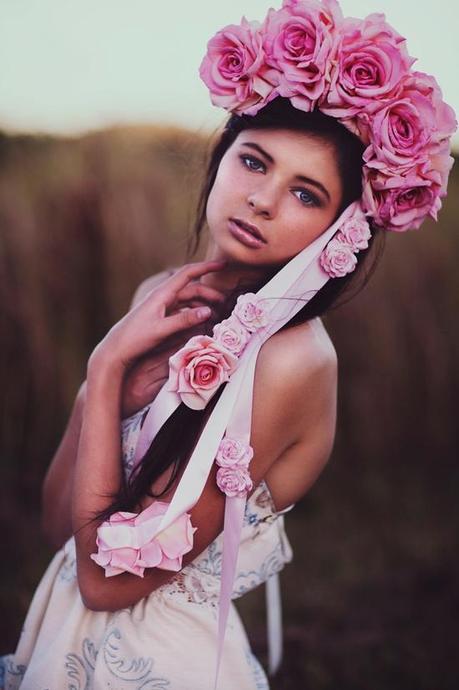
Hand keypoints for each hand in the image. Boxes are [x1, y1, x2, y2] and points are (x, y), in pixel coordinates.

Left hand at [88, 260, 226, 381]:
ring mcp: (161, 306)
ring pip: (187, 300)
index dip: (206, 267)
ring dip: (203, 304)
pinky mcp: (160, 317)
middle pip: (191, 289)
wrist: (116, 349)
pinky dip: (194, 313)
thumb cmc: (135, 338)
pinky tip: (201, 321)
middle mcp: (162, 297)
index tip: (223, 265)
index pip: (188, 274)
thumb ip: (184, 320)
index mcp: (162, 294)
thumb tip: (208, 311)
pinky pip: (182, 310)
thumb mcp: (161, 329)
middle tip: (225, 303)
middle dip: (209, 293)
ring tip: (217, 314)